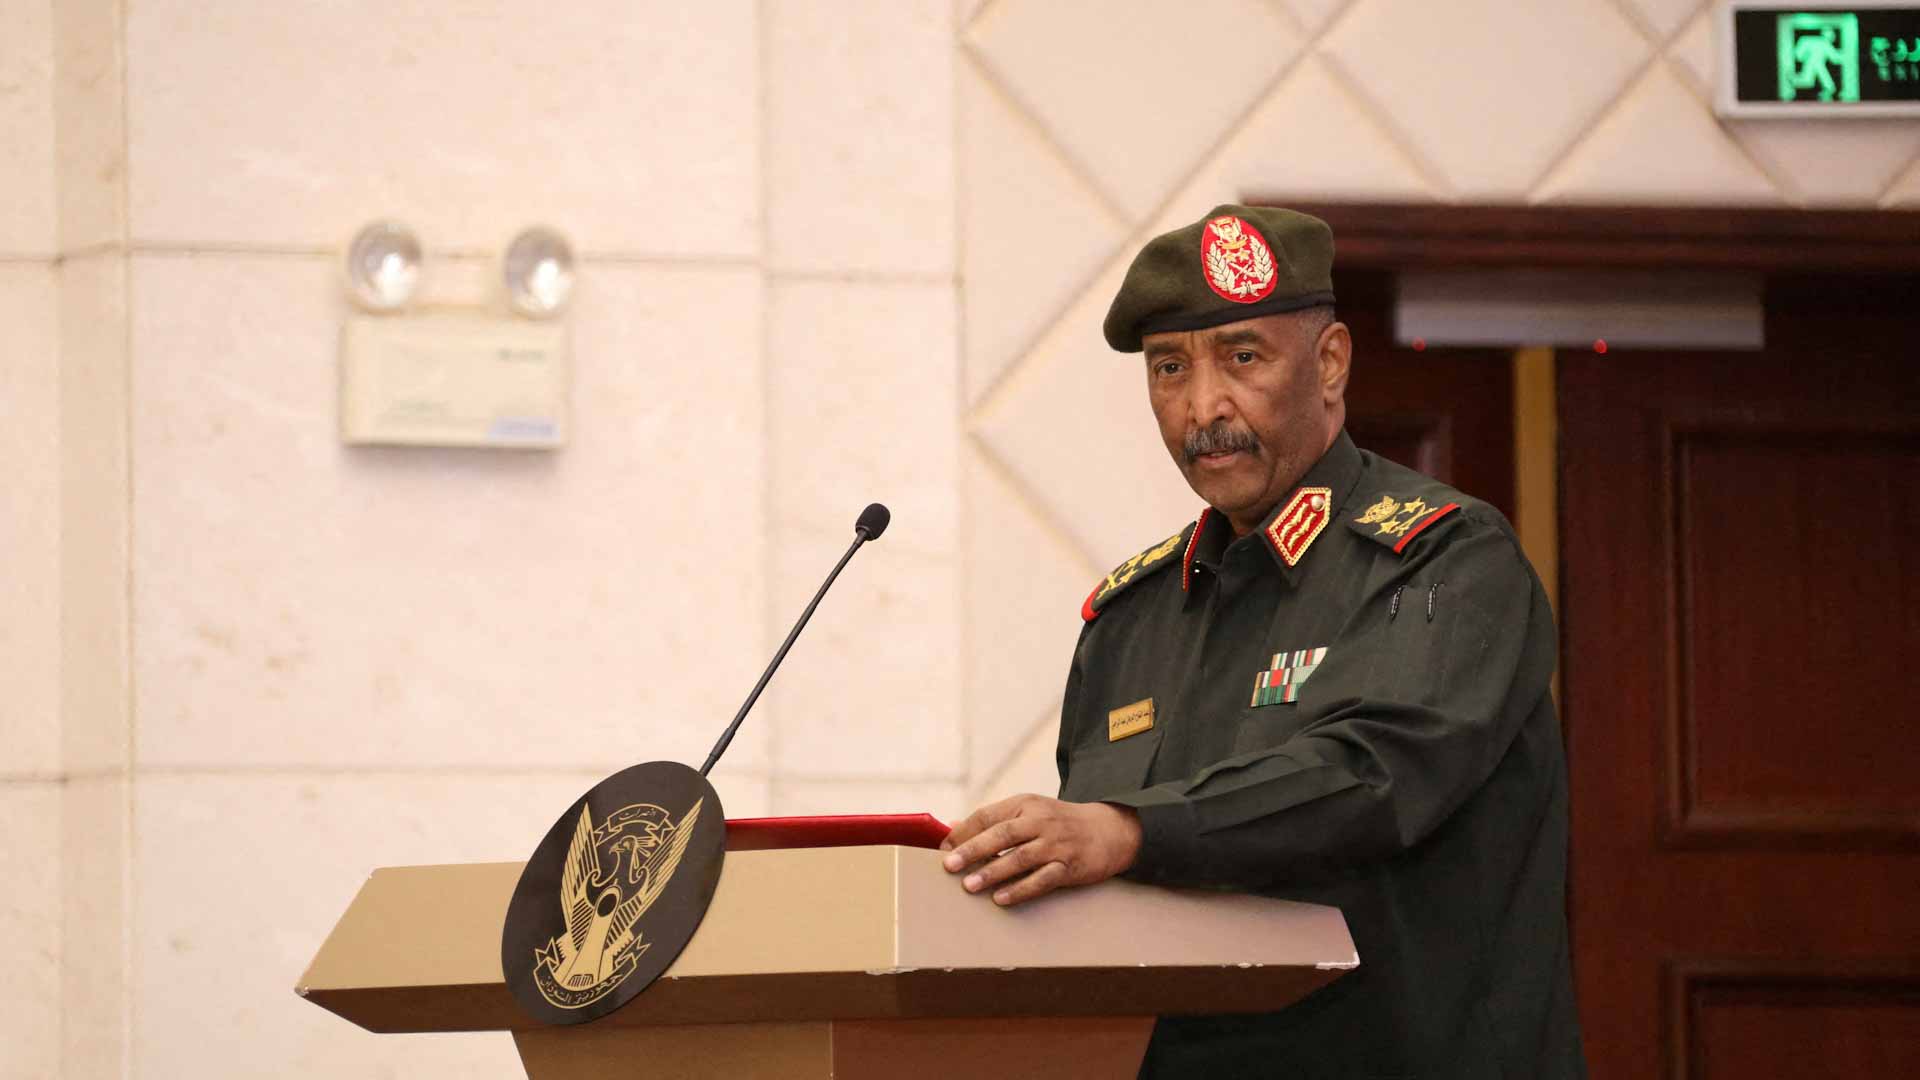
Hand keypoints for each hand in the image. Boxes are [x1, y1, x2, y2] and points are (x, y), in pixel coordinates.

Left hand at [940, 794, 1142, 906]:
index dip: (964, 832)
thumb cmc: (1058, 823)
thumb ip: (994, 821)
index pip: (988, 815)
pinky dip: (1020, 889)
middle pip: (1002, 835)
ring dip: (993, 872)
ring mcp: (1056, 844)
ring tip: (969, 885)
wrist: (1108, 830)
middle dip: (973, 850)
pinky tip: (1001, 898)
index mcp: (1025, 805)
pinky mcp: (1070, 866)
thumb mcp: (1029, 812)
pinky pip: (1042, 879)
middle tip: (949, 865)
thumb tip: (953, 831)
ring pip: (1020, 858)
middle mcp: (1040, 821)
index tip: (943, 848)